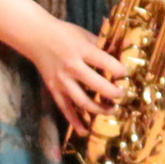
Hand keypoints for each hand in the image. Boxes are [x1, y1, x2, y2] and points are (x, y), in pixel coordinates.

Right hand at [27, 17, 127, 134]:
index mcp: (82, 50)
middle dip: (113, 92)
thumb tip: (128, 44)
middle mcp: (72, 67)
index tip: (127, 74)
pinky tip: (85, 130)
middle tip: (123, 95)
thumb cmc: (64, 33)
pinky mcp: (54, 89)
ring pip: (82, 101)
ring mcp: (62, 80)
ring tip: (112, 110)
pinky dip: (75, 121)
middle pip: (97, 85)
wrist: (36, 37)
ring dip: (99, 109)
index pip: (106, 63)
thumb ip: (103, 43)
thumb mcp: (84, 34)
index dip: (120, 70)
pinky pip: (66, 109)